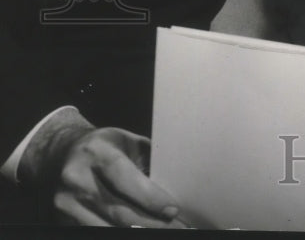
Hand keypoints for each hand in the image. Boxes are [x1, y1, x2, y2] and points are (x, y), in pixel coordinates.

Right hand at [23, 115, 186, 226]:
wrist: (61, 153)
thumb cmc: (104, 147)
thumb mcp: (127, 142)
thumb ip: (148, 159)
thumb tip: (176, 181)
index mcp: (96, 151)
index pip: (125, 178)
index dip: (149, 197)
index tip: (172, 210)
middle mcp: (76, 177)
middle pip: (117, 208)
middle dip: (150, 221)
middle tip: (176, 227)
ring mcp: (64, 201)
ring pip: (107, 225)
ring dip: (138, 230)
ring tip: (163, 231)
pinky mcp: (60, 219)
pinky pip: (94, 230)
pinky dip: (118, 232)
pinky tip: (139, 231)